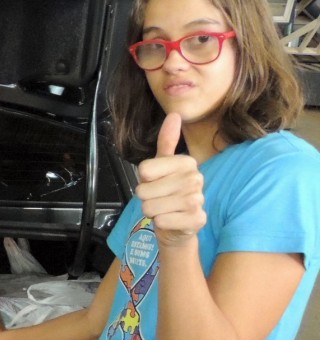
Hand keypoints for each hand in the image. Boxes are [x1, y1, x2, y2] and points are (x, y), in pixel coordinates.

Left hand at [135, 113, 205, 246]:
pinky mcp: (196, 220)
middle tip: (159, 198)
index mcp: (186, 162)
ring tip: (164, 209)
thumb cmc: (167, 192)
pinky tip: (171, 220)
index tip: (156, 181)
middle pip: (144, 189)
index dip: (144, 179)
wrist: (178, 224)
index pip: (144, 169)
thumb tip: (174, 114)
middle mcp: (195, 178)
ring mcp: (197, 200)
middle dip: (146, 197)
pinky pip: (161, 221)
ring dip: (152, 211)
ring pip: (151, 206)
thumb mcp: (162, 165)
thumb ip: (166, 141)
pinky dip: (160, 222)